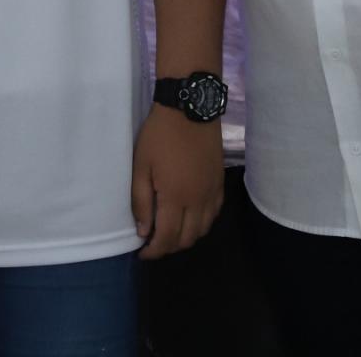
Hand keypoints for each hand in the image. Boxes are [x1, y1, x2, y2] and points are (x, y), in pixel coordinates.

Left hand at [131, 106, 224, 258]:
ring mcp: (212, 192)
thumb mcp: (141, 166)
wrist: (190, 108)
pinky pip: (214, 214)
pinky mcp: (219, 183)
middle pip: (187, 239)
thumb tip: (143, 231)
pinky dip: (201, 224)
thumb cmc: (159, 136)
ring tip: (169, 232)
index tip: (142, 253)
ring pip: (203, 230)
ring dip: (186, 238)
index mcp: (176, 198)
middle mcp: (198, 201)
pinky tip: (190, 218)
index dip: (154, 251)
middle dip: (169, 247)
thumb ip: (142, 201)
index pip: (167, 238)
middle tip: (153, 243)